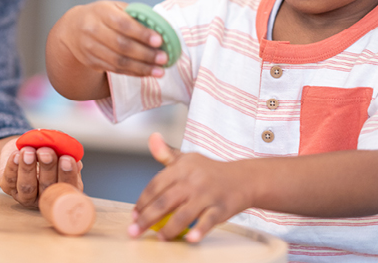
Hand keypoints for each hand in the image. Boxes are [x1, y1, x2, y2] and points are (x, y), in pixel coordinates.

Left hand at [0, 137, 82, 207]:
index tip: (66, 158)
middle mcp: (44, 197)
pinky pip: (10, 179)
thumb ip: (67, 156)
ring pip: (27, 186)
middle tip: (46, 152)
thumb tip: (76, 162)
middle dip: (47, 168)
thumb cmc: (46, 152)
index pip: (67, 186)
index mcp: (61, 190)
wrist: (25, 148)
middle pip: (47, 187)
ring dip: (28, 168)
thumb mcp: (59, 152)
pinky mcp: (8, 187)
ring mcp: (25, 195)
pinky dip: (12, 166)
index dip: (68, 174)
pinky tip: (16, 154)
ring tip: (28, 151)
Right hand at [55, 1, 166, 77]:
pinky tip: (147, 73)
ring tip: (159, 70)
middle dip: (145, 54)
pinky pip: (115, 69)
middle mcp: (93, 30)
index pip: (123, 24)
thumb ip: (133, 15)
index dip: (141, 33)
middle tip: (163, 58)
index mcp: (101, 12)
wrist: (72, 29)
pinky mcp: (91, 62)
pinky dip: (133, 73)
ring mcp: (90, 48)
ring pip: (118, 61)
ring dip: (141, 68)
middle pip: (121, 45)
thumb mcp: (113, 7)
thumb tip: (159, 27)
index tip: (159, 40)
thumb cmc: (100, 16)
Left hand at [129, 133, 250, 242]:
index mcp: (182, 168)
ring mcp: (207, 195)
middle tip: (135, 231)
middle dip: (147, 218)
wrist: (243, 178)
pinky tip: (189, 238)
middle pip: (165, 201)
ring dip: (169, 229)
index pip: (156, 185)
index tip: (135, 214)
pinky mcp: (220, 209)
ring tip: (159, 238)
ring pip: (183, 214)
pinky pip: (207, 221)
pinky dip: (199, 231)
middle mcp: (193, 180)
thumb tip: (152, 138)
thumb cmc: (210, 171)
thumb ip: (166, 153)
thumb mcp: (187, 159)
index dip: (143, 201)